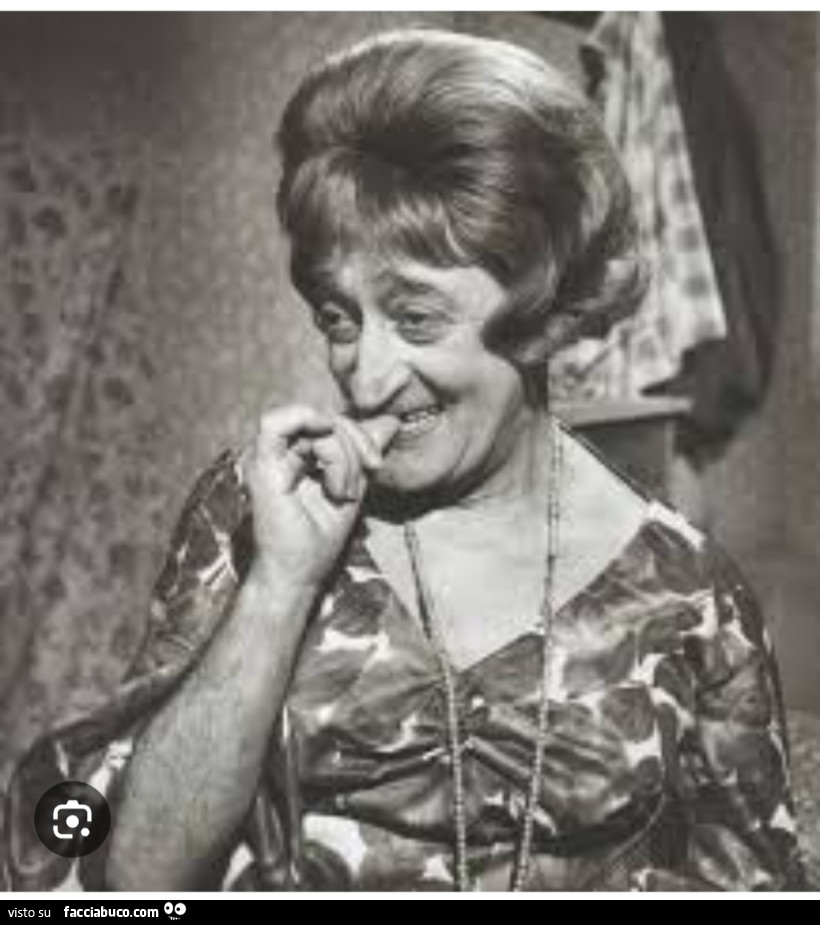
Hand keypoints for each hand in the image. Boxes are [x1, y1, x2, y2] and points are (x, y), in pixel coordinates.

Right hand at [240, 405, 398, 588]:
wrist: (299, 574)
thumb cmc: (319, 540)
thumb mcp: (353, 486)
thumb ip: (363, 453)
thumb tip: (390, 420)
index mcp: (296, 456)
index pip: (329, 422)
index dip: (359, 434)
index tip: (377, 463)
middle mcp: (279, 452)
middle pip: (323, 417)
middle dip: (355, 439)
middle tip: (370, 468)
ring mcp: (267, 456)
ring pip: (310, 420)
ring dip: (339, 450)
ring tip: (343, 489)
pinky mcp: (259, 463)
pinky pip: (275, 422)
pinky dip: (309, 432)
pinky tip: (327, 464)